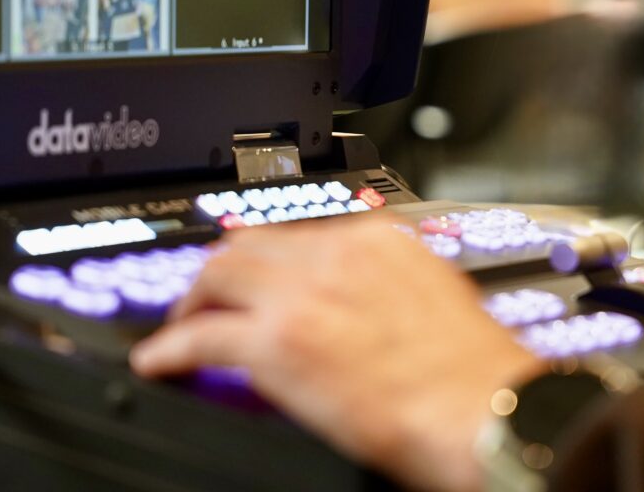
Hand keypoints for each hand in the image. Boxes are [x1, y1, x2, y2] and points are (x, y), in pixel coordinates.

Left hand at [129, 216, 544, 491]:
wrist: (484, 410)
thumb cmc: (478, 374)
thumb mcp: (440, 301)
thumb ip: (395, 289)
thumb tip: (372, 307)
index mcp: (382, 241)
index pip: (304, 233)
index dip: (272, 255)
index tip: (260, 270)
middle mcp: (338, 254)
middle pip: (253, 244)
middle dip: (223, 269)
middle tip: (208, 293)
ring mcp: (303, 295)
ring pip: (220, 275)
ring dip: (193, 299)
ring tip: (180, 321)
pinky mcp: (277, 344)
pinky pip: (202, 337)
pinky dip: (171, 346)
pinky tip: (160, 360)